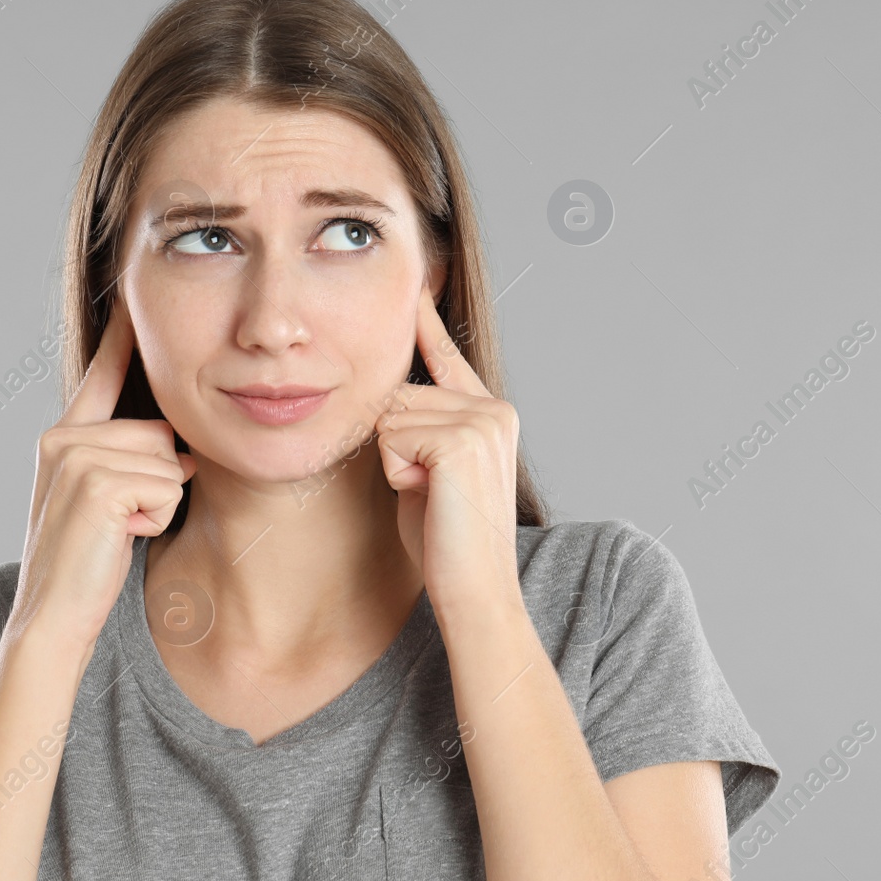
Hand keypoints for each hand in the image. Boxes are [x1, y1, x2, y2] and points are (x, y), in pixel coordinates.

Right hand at [9, 304, 196, 655]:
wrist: (52, 618)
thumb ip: (131, 463)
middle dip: (161, 478)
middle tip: (122, 522)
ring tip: (119, 532)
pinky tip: (121, 538)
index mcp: (63, 438)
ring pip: (167, 459)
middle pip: (159, 429)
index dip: (121, 337)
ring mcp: (75, 458)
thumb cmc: (87, 566)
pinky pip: (166, 486)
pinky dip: (157, 519)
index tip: (133, 297)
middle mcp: (62, 438)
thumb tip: (183, 451)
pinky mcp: (96, 484)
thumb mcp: (108, 502)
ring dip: (160, 503)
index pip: (100, 374)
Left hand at [376, 288, 521, 615]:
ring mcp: (482, 421)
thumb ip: (419, 433)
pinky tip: (428, 497)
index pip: (448, 358)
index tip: (414, 290)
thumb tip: (387, 404)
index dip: (426, 325)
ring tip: (430, 497)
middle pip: (398, 394)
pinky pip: (391, 436)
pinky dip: (397, 473)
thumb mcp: (429, 474)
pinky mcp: (460, 440)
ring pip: (390, 415)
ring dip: (395, 462)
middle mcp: (493, 409)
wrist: (475, 591)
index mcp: (492, 414)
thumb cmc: (445, 543)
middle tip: (427, 493)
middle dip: (393, 445)